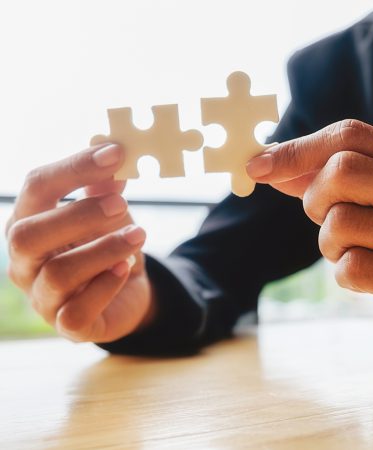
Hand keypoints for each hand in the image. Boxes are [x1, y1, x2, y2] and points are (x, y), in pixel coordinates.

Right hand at [5, 144, 155, 342]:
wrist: (125, 289)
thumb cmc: (107, 244)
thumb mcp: (108, 213)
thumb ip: (104, 187)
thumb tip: (111, 152)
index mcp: (29, 222)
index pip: (36, 188)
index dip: (75, 168)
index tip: (115, 153)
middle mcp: (23, 261)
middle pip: (28, 235)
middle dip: (79, 214)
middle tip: (121, 203)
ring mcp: (41, 296)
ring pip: (58, 273)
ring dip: (104, 249)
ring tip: (139, 234)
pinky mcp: (67, 325)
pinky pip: (77, 311)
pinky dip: (105, 286)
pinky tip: (125, 268)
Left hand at [247, 119, 372, 372]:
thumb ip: (332, 180)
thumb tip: (270, 163)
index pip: (352, 136)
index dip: (296, 149)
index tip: (257, 166)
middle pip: (342, 172)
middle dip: (315, 201)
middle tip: (329, 222)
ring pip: (342, 222)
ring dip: (330, 245)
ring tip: (354, 255)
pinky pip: (354, 267)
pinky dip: (345, 276)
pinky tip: (369, 281)